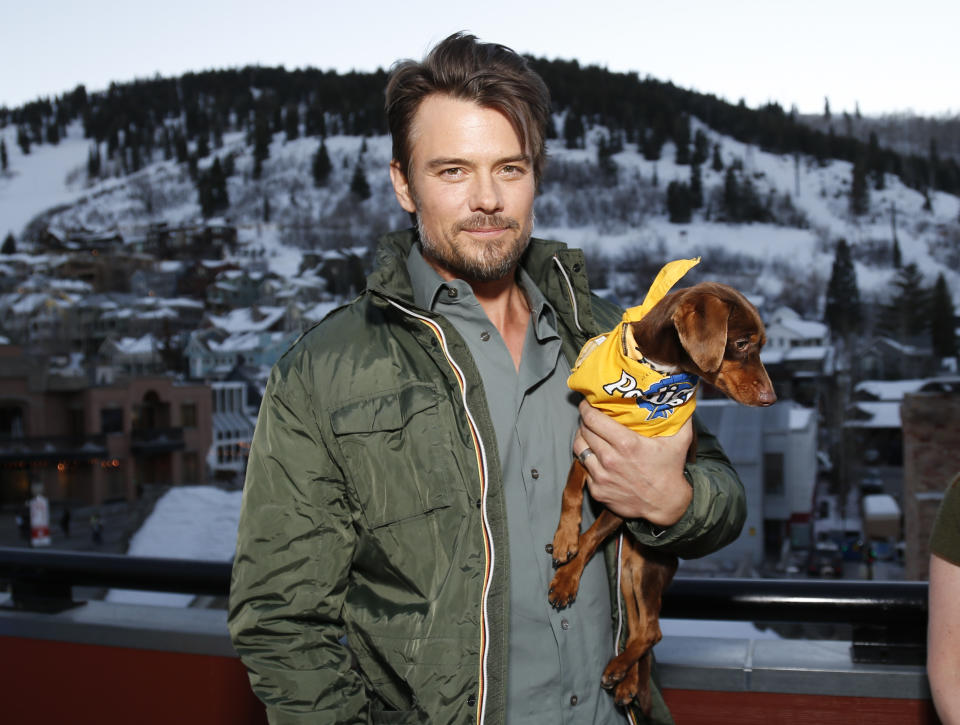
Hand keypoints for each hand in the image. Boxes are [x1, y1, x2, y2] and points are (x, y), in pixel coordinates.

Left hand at [574, 399, 692, 526]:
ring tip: (587, 433)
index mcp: (626, 444)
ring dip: (581, 438)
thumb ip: (680, 417)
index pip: (593, 419)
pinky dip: (587, 460)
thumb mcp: (679, 441)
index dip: (586, 408)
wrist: (666, 504)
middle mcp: (610, 459)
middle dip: (584, 421)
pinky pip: (584, 468)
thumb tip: (683, 395)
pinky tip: (594, 455)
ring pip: (579, 449)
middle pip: (584, 431)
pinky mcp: (597, 490)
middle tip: (589, 417)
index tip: (587, 403)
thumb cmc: (670, 470)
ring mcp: (602, 477)